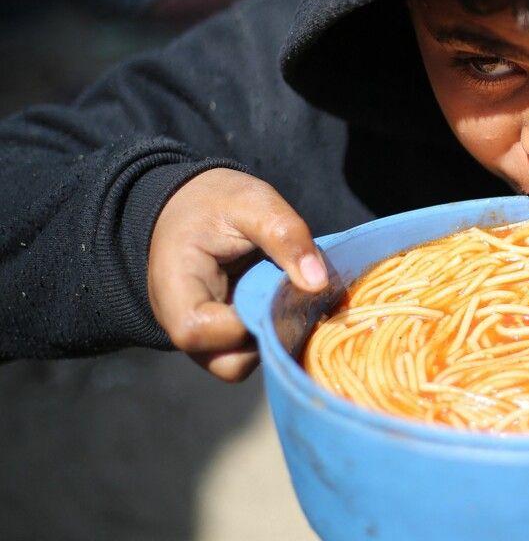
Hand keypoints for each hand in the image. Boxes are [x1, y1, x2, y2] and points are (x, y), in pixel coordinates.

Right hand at [148, 168, 326, 381]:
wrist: (192, 203)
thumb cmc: (215, 201)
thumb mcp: (252, 203)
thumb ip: (285, 236)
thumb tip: (318, 283)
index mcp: (174, 289)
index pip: (200, 331)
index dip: (247, 320)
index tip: (275, 287)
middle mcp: (180, 322)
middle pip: (226, 363)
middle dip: (269, 336)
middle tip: (292, 295)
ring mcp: (202, 335)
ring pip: (242, 363)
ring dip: (275, 335)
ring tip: (289, 295)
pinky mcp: (222, 335)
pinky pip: (250, 351)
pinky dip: (274, 332)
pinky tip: (288, 302)